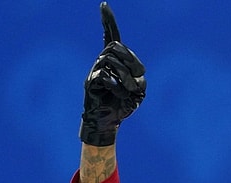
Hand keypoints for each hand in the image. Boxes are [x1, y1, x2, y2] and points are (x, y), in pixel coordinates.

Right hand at [79, 2, 145, 146]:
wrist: (109, 123)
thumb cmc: (123, 105)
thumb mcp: (139, 91)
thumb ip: (140, 78)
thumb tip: (130, 72)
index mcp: (114, 61)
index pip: (111, 36)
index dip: (108, 21)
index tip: (104, 5)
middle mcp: (102, 62)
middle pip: (115, 47)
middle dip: (131, 59)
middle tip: (140, 75)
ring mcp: (95, 71)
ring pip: (109, 59)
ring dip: (125, 75)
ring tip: (129, 89)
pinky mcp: (90, 83)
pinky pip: (104, 75)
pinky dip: (117, 86)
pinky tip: (121, 93)